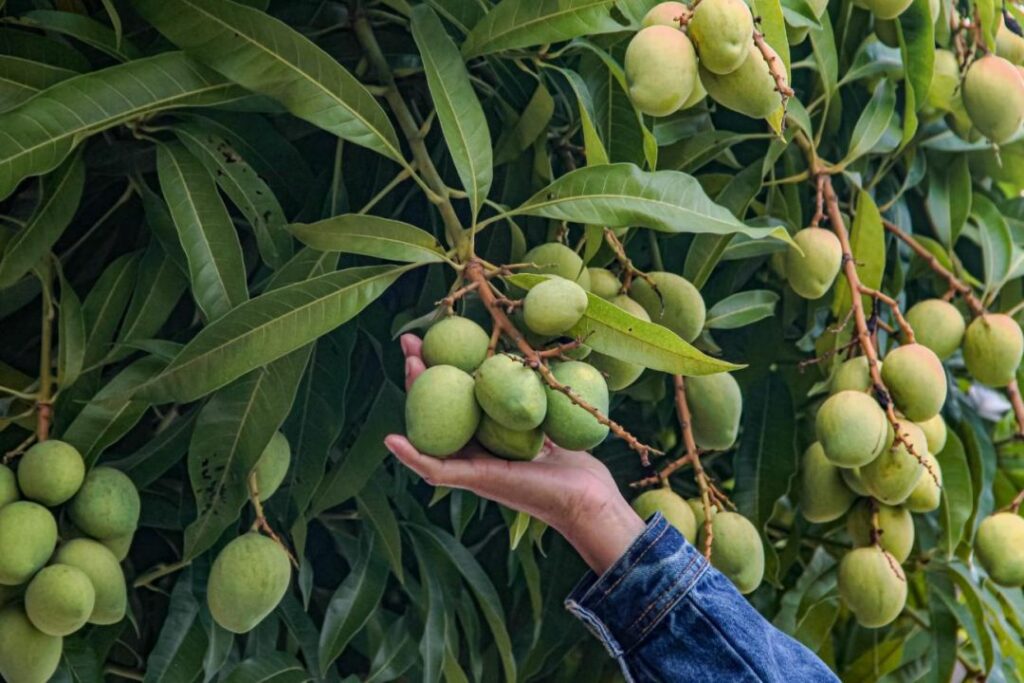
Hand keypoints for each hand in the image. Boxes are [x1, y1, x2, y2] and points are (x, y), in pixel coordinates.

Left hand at [385, 334, 646, 573]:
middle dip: (435, 362)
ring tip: (454, 331)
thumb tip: (388, 440)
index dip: (418, 379)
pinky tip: (505, 343)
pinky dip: (509, 369)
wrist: (588, 502)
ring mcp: (512, 428)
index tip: (410, 350)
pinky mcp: (539, 421)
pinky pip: (519, 389)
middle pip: (454, 393)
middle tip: (418, 334)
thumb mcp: (480, 479)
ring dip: (467, 360)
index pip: (433, 409)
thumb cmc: (533, 493)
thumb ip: (438, 467)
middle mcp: (486, 438)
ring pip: (484, 387)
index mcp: (467, 452)